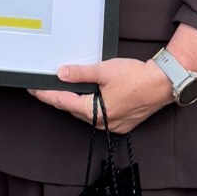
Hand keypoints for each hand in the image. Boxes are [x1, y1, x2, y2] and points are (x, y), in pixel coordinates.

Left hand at [29, 58, 172, 134]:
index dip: (45, 95)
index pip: (62, 102)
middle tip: (44, 87)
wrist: (163, 83)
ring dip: (76, 102)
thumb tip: (62, 73)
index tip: (32, 89)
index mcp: (95, 111)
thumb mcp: (104, 70)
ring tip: (64, 89)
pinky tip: (88, 95)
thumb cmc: (137, 77)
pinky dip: (91, 106)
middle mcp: (103, 122)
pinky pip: (99, 115)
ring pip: (86, 113)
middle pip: (73, 109)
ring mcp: (113, 125)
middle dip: (59, 98)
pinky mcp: (122, 123)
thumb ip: (81, 73)